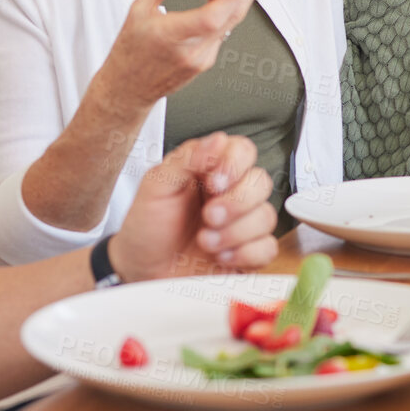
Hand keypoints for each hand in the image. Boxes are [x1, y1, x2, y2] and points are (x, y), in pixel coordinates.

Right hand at [92, 0, 273, 113]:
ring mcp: (204, 57)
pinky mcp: (208, 60)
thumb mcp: (137, 10)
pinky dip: (232, 8)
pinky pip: (226, 30)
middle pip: (233, 16)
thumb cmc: (130, 54)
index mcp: (173, 37)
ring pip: (233, 22)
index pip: (212, 17)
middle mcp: (194, 51)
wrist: (130, 88)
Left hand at [107, 132, 277, 280]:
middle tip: (208, 216)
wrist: (141, 270)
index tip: (214, 182)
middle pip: (261, 182)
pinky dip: (245, 254)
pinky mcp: (248, 253)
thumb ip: (185, 160)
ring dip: (235, 232)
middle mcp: (231, 193)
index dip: (235, 164)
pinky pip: (268, 248)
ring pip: (266, 216)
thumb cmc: (147, 226)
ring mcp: (242, 224)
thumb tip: (217, 141)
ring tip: (204, 241)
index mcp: (210, 170)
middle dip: (236, 202)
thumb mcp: (156, 187)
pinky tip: (221, 256)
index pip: (242, 150)